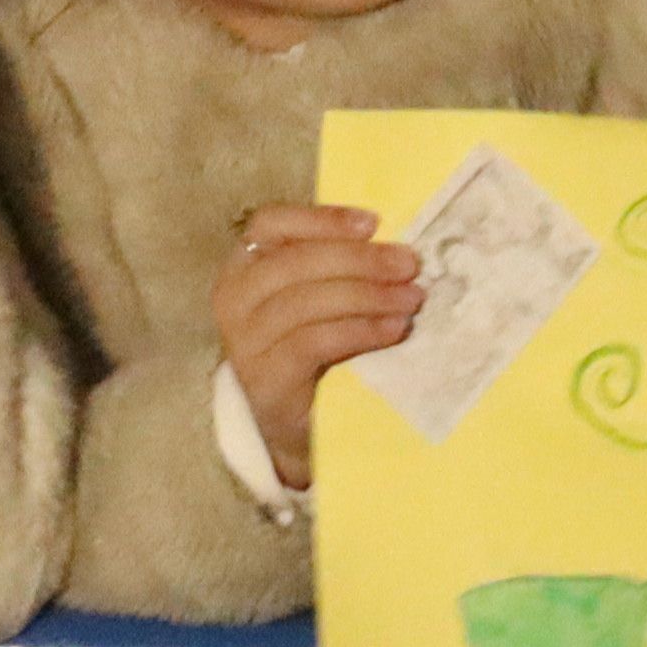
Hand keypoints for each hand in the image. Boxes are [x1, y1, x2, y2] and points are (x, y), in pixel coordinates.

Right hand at [216, 203, 420, 490]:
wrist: (293, 428)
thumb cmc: (311, 351)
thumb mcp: (317, 299)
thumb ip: (337, 267)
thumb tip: (395, 245)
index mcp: (244, 266)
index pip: (271, 224)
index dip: (322, 219)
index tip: (373, 223)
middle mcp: (234, 297)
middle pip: (295, 262)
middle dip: (359, 260)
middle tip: (409, 264)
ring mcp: (244, 340)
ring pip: (306, 302)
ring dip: (367, 296)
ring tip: (411, 298)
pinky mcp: (264, 378)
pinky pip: (314, 343)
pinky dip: (360, 331)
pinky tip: (394, 329)